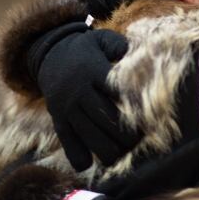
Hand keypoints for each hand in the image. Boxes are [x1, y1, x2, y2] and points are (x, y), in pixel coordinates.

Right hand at [36, 27, 141, 170]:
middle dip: (129, 133)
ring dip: (112, 149)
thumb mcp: (101, 38)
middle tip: (143, 138)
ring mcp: (67, 108)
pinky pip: (69, 145)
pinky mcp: (58, 121)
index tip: (150, 114)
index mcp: (92, 70)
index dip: (135, 104)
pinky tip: (95, 160)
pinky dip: (82, 158)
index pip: (116, 90)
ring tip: (125, 151)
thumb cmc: (86, 49)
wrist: (49, 55)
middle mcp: (78, 91)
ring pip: (92, 137)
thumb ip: (118, 45)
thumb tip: (130, 55)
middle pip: (108, 119)